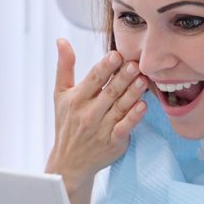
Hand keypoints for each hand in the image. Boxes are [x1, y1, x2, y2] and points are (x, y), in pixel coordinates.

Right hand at [45, 39, 146, 195]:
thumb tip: (62, 41)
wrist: (69, 162)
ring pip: (119, 107)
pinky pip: (124, 127)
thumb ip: (65, 67)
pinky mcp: (113, 142)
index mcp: (76, 99)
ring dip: (132, 93)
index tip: (116, 55)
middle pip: (109, 92)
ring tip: (143, 80)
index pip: (93, 79)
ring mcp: (101, 129)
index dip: (105, 67)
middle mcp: (88, 113)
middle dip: (122, 77)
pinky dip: (133, 117)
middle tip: (135, 64)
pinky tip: (143, 106)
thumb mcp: (60, 94)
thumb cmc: (66, 123)